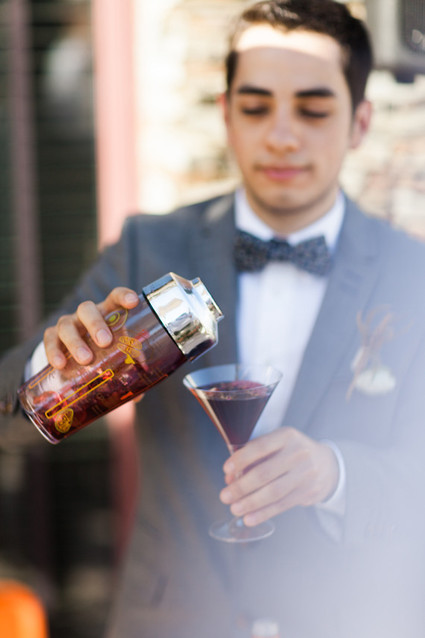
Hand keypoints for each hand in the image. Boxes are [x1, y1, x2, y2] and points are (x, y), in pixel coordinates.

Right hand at [43, 287, 139, 368]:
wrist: (74, 359)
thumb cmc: (104, 352)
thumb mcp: (117, 354)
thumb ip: (128, 364)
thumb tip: (141, 384)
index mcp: (107, 313)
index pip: (115, 297)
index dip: (123, 296)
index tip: (133, 302)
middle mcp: (86, 315)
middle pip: (87, 309)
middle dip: (96, 324)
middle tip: (105, 342)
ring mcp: (68, 323)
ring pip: (67, 325)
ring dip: (76, 342)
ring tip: (86, 360)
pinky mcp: (52, 336)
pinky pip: (50, 340)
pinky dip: (54, 352)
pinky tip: (60, 365)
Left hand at [219, 427, 339, 526]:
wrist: (327, 464)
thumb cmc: (292, 452)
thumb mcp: (277, 445)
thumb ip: (254, 457)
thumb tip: (230, 478)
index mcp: (286, 436)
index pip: (260, 447)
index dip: (241, 459)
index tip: (226, 470)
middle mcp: (298, 453)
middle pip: (265, 473)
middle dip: (241, 487)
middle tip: (225, 496)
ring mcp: (305, 473)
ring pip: (273, 492)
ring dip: (250, 503)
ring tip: (234, 509)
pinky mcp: (309, 492)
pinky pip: (282, 505)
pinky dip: (264, 513)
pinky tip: (250, 518)